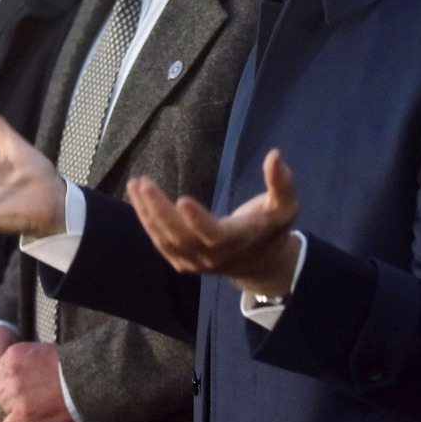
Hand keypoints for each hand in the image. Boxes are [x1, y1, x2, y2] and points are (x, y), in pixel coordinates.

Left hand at [0, 342, 75, 421]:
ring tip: (23, 420)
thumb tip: (8, 379)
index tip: (12, 395)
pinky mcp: (23, 415)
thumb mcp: (40, 353)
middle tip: (16, 410)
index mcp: (12, 355)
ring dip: (8, 418)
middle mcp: (9, 374)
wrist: (88, 379)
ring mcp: (15, 395)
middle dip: (1, 404)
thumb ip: (20, 364)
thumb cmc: (70, 366)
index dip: (1, 389)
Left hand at [126, 148, 301, 296]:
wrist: (261, 266)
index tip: (182, 199)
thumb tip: (275, 155)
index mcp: (237, 241)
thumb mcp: (285, 207)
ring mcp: (195, 261)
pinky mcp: (183, 261)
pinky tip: (138, 199)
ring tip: (135, 185)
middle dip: (160, 211)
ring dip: (147, 214)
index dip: (198, 220)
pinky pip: (161, 243)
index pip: (214, 235)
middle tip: (144, 184)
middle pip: (180, 237)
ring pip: (166, 240)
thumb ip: (282, 183)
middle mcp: (212, 255)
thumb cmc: (272, 230)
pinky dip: (147, 222)